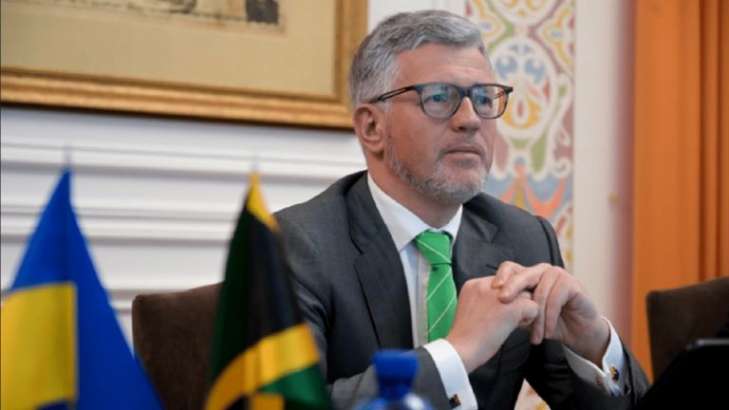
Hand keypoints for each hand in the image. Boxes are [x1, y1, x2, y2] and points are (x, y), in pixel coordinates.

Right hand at [446, 276, 537, 372]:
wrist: (462, 349)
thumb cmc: (466, 337)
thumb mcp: (471, 310)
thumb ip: (485, 300)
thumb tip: (504, 302)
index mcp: (474, 284)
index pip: (501, 281)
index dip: (505, 296)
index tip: (498, 313)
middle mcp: (487, 284)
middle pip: (515, 284)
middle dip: (516, 299)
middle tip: (509, 318)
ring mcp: (500, 295)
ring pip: (526, 294)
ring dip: (523, 308)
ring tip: (513, 323)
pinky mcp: (513, 307)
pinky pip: (533, 307)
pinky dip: (530, 319)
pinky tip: (517, 327)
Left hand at [492, 262, 609, 365]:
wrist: (578, 333)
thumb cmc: (549, 323)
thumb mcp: (525, 317)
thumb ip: (512, 310)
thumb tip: (490, 310)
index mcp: (528, 275)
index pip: (509, 268)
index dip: (501, 276)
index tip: (491, 290)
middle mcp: (542, 271)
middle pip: (523, 274)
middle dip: (512, 288)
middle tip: (503, 301)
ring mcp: (558, 275)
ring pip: (540, 292)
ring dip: (537, 319)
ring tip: (535, 338)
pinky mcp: (572, 284)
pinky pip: (556, 298)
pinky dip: (550, 317)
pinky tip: (548, 332)